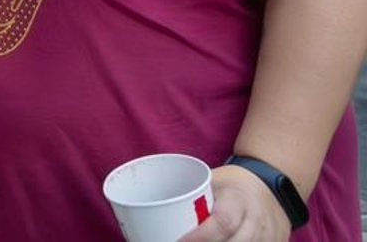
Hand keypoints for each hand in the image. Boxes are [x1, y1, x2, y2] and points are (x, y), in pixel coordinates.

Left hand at [177, 165, 291, 241]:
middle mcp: (257, 222)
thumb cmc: (232, 185)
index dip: (200, 237)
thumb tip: (147, 209)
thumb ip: (190, 198)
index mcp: (238, 200)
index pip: (222, 223)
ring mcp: (268, 239)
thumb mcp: (212, 182)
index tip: (178, 241)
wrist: (272, 188)